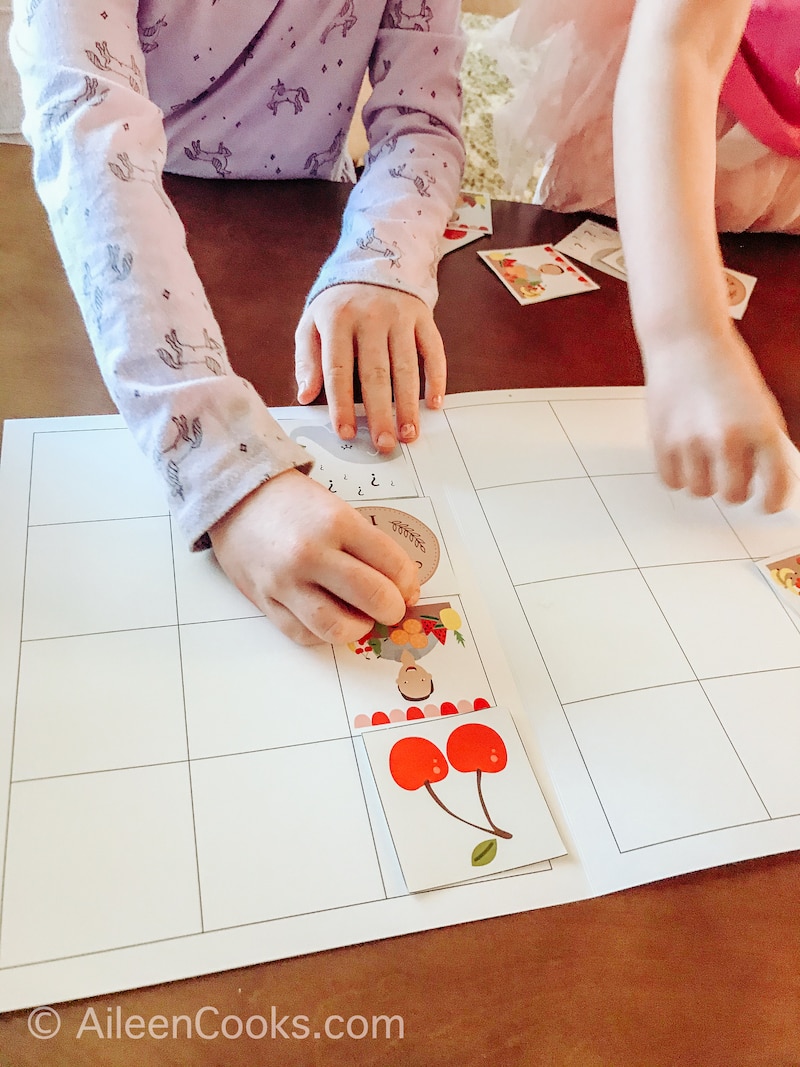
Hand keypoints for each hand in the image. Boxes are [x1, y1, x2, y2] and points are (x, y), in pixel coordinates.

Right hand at [208, 469, 420, 645]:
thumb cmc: (293, 503)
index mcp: (337, 522)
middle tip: (391, 608)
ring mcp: (285, 581)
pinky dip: (324, 634)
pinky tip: (329, 618)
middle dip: (393, 609)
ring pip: (337, 627)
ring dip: (359, 628)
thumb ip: (369, 546)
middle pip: (373, 597)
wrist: (236, 498)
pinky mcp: (265, 601)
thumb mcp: (338, 509)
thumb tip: (401, 588)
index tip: (407, 588)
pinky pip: (303, 635)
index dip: (409, 583)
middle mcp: (311, 553)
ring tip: (360, 617)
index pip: (393, 565)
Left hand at [294, 283, 445, 453]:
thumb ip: (307, 359)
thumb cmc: (340, 301)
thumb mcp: (312, 322)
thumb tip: (305, 396)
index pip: (338, 369)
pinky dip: (436, 378)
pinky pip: (433, 351)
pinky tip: (434, 404)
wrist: (375, 258)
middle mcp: (371, 317)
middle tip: (384, 444)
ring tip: (409, 434)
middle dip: (381, 414)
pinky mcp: (423, 317)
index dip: (342, 404)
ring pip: (407, 367)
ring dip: (410, 404)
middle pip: (376, 374)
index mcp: (338, 320)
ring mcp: (400, 317)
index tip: (345, 433)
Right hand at [644, 330, 789, 511]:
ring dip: (703, 480)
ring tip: (703, 457)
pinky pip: (672, 481)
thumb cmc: (724, 370)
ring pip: (700, 491)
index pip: (775, 485)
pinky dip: (678, 474)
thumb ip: (764, 444)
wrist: (686, 342)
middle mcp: (728, 437)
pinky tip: (684, 454)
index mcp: (761, 428)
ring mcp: (692, 441)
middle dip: (734, 489)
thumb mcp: (759, 404)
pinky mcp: (662, 441)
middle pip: (733, 495)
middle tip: (731, 476)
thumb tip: (766, 483)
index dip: (772, 501)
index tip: (767, 504)